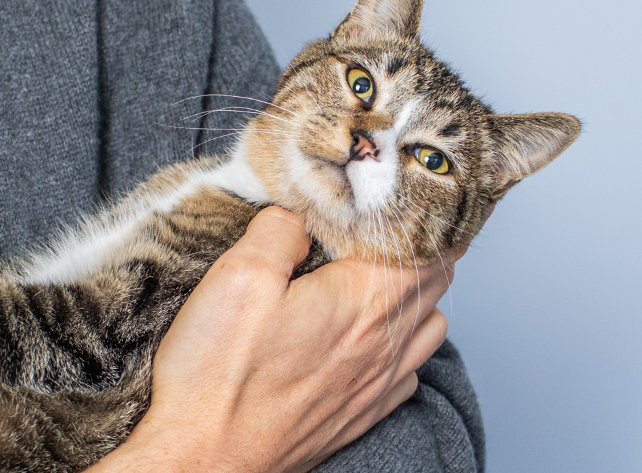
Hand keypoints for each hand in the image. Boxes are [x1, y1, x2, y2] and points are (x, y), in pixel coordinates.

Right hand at [85, 207, 457, 472]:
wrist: (204, 460)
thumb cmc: (217, 379)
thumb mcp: (238, 275)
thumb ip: (281, 230)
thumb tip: (301, 215)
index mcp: (365, 301)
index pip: (433, 245)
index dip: (423, 214)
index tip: (399, 195)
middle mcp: (385, 345)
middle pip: (437, 281)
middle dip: (420, 247)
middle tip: (385, 226)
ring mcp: (378, 385)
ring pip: (431, 327)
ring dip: (415, 297)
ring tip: (376, 279)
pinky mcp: (361, 415)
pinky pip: (408, 372)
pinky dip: (401, 347)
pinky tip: (365, 338)